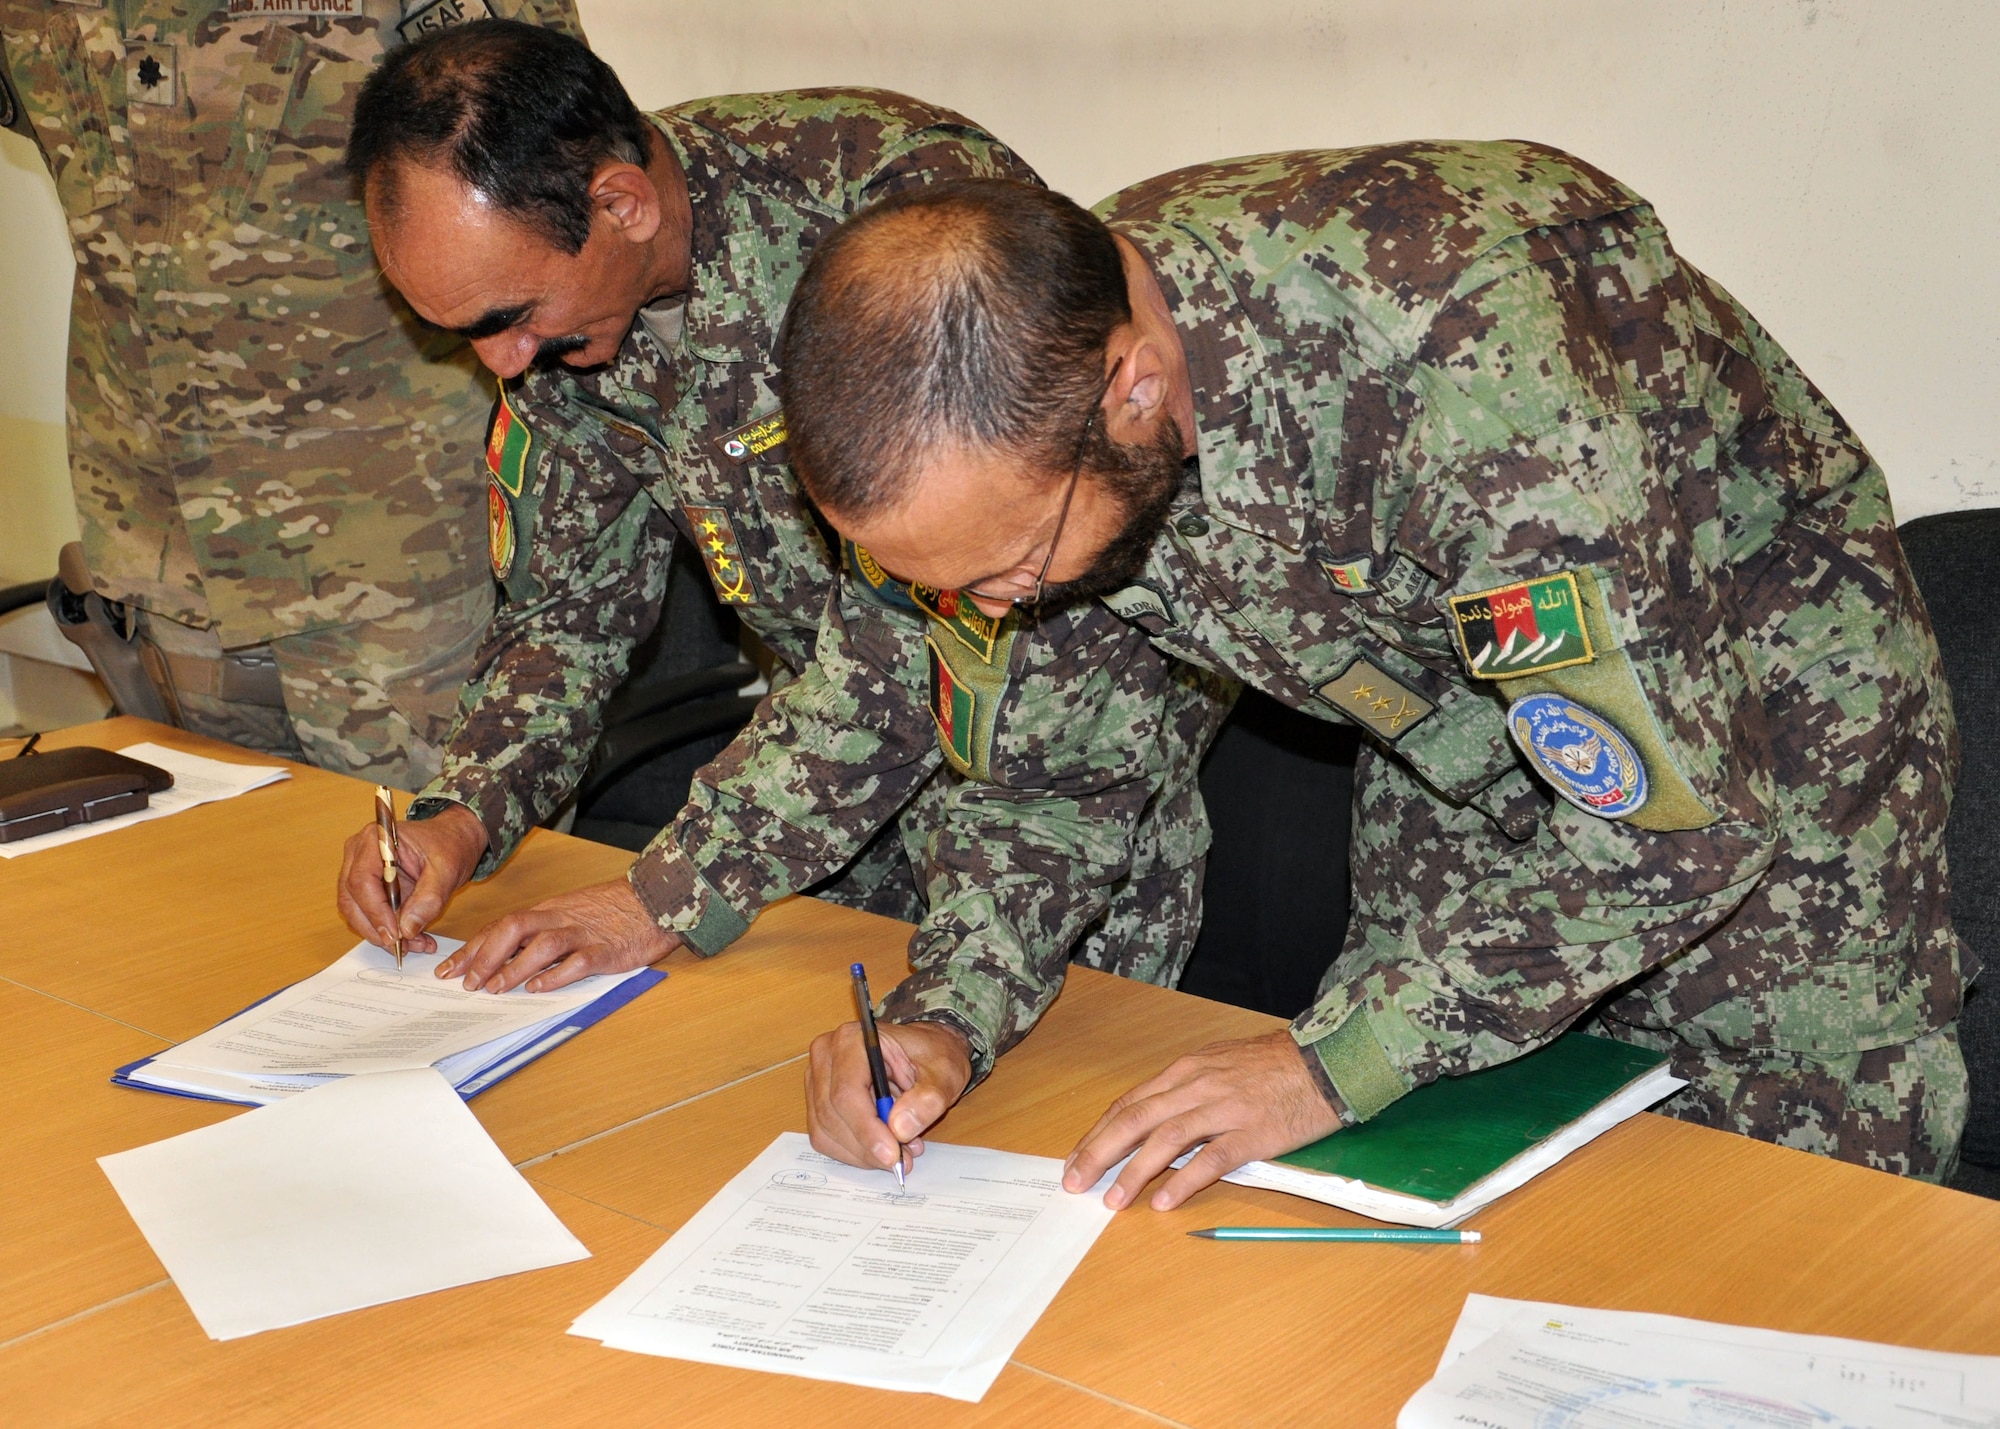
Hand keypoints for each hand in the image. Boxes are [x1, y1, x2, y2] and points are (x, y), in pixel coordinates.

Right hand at [335, 802, 487, 955]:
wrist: (452, 839)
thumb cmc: (448, 846)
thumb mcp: (447, 870)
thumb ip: (429, 899)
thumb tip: (407, 929)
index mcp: (376, 839)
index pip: (362, 880)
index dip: (375, 911)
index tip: (395, 935)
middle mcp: (359, 852)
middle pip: (351, 898)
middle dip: (375, 928)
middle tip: (403, 948)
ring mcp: (357, 868)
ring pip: (355, 910)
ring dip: (380, 934)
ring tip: (414, 945)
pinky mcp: (366, 886)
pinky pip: (366, 913)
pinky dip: (386, 930)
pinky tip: (412, 939)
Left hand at [437, 877, 694, 993]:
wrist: (656, 900)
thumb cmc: (612, 910)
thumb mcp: (570, 912)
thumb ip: (542, 931)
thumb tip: (505, 958)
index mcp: (548, 910)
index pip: (501, 926)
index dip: (473, 948)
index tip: (449, 970)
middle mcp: (560, 918)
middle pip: (514, 929)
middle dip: (485, 956)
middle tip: (466, 983)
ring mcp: (583, 933)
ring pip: (542, 945)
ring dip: (514, 967)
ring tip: (495, 988)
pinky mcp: (606, 950)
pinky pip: (578, 962)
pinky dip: (556, 976)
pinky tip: (539, 989)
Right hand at [806, 1019, 971, 1174]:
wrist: (925, 1053)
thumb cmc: (932, 1056)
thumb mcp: (944, 1073)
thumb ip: (927, 1099)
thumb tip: (900, 1128)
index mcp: (853, 1040)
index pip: (847, 1092)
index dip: (866, 1129)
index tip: (892, 1154)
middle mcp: (827, 1056)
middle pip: (833, 1114)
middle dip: (868, 1146)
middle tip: (903, 1160)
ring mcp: (818, 1080)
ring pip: (826, 1131)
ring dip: (862, 1152)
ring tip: (900, 1151)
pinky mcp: (818, 1102)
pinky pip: (827, 1138)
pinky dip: (855, 1152)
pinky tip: (882, 1147)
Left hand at [1061, 1030, 1343, 1210]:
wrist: (1324, 1062)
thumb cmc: (1272, 1065)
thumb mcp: (1219, 1064)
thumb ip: (1185, 1089)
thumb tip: (1152, 1117)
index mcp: (1185, 1071)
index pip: (1129, 1103)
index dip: (1098, 1133)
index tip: (1076, 1158)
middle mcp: (1196, 1086)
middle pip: (1135, 1119)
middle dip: (1098, 1152)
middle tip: (1075, 1182)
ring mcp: (1224, 1109)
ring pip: (1165, 1140)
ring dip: (1133, 1172)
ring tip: (1112, 1200)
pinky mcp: (1252, 1133)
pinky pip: (1211, 1159)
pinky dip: (1183, 1181)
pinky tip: (1164, 1202)